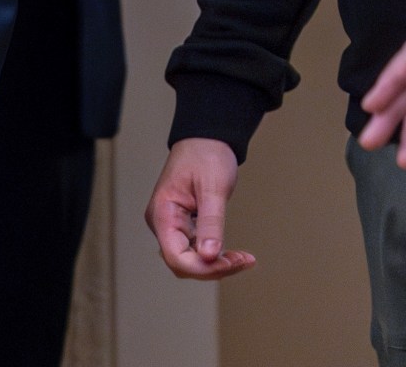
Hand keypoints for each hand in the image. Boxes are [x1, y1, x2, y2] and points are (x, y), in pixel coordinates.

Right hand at [148, 138, 256, 279]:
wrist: (207, 136)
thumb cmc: (206, 154)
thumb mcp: (213, 188)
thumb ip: (211, 223)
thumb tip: (209, 256)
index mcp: (162, 214)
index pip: (176, 257)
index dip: (203, 267)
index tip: (231, 262)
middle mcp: (163, 223)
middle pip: (182, 263)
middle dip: (212, 268)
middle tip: (243, 261)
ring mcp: (172, 225)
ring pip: (190, 260)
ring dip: (216, 264)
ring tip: (243, 259)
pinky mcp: (184, 224)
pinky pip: (196, 249)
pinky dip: (215, 254)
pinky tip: (233, 254)